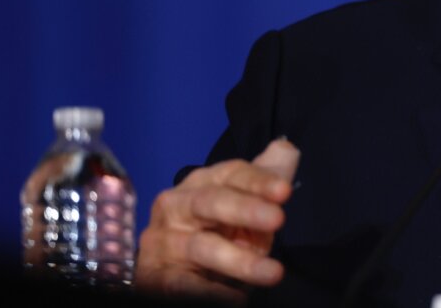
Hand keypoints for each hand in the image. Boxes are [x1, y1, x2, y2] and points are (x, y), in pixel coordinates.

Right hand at [136, 138, 299, 302]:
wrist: (178, 267)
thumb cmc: (221, 228)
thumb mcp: (247, 202)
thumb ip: (267, 176)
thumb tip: (287, 149)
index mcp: (202, 183)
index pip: (232, 175)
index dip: (258, 181)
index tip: (284, 191)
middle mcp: (176, 206)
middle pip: (210, 202)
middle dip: (245, 209)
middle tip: (278, 220)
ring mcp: (162, 241)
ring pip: (200, 247)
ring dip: (238, 261)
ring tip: (273, 273)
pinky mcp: (153, 275)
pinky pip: (179, 284)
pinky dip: (207, 292)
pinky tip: (234, 298)